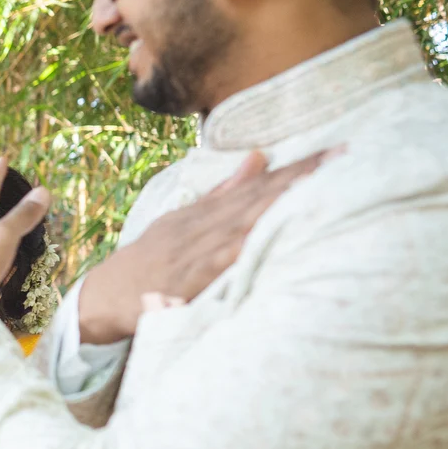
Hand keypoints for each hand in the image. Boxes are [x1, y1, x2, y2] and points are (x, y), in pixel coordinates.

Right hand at [76, 147, 338, 343]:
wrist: (102, 297)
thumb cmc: (147, 262)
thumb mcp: (180, 221)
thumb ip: (222, 193)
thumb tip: (258, 156)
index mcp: (202, 212)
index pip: (257, 185)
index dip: (296, 168)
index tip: (336, 151)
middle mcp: (201, 226)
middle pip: (258, 196)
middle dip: (301, 176)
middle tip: (345, 156)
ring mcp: (195, 251)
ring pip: (246, 221)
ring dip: (283, 202)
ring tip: (321, 186)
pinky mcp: (188, 280)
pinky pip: (223, 260)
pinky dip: (248, 243)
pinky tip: (273, 231)